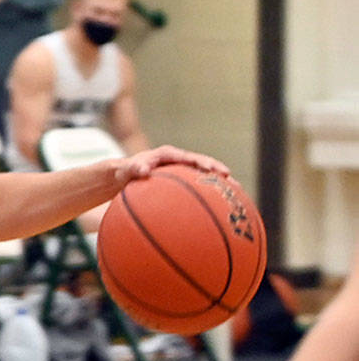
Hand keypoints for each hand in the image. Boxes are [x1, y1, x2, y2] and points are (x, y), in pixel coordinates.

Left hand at [114, 146, 230, 184]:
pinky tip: (222, 205)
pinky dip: (209, 192)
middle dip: (216, 170)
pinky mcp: (182, 180)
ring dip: (219, 182)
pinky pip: (198, 186)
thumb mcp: (127, 170)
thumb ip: (134, 168)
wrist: (124, 175)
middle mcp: (178, 160)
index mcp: (167, 155)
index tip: (211, 170)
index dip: (201, 162)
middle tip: (230, 178)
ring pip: (204, 175)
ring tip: (237, 191)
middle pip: (202, 163)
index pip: (188, 157)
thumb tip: (143, 170)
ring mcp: (181, 170)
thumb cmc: (125, 172)